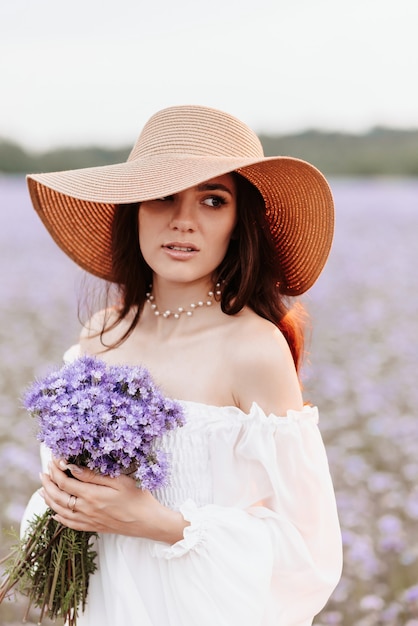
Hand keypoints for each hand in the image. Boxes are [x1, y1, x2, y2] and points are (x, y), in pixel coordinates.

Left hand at [40, 458, 187, 542]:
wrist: (147, 522)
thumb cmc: (137, 497)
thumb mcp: (119, 480)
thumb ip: (93, 475)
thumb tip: (72, 468)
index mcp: (91, 495)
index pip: (65, 482)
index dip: (56, 470)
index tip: (54, 460)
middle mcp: (86, 509)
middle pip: (58, 497)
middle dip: (48, 483)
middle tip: (43, 472)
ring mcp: (88, 520)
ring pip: (60, 511)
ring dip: (49, 500)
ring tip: (43, 490)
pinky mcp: (93, 527)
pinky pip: (70, 524)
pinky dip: (59, 518)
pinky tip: (55, 514)